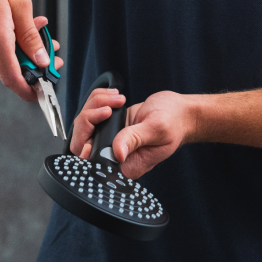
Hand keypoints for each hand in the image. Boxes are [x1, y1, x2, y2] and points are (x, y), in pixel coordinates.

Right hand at [0, 0, 61, 100]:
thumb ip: (30, 35)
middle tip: (53, 50)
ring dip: (24, 50)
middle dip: (34, 63)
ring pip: (5, 59)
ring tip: (38, 27)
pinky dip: (11, 43)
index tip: (45, 91)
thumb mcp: (19, 0)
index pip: (13, 78)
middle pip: (12, 69)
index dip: (31, 91)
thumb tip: (40, 59)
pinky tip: (19, 26)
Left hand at [72, 87, 195, 179]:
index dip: (87, 141)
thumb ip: (134, 139)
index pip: (93, 161)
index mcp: (127, 165)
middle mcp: (116, 157)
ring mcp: (112, 141)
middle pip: (82, 142)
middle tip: (109, 106)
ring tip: (117, 97)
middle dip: (89, 116)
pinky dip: (99, 100)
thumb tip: (117, 153)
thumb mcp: (156, 129)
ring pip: (85, 125)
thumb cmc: (173, 122)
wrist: (179, 112)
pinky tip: (115, 96)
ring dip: (95, 104)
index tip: (101, 119)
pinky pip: (93, 114)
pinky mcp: (111, 127)